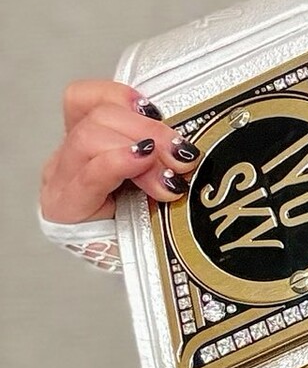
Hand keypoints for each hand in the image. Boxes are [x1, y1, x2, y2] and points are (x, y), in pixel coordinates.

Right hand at [39, 80, 199, 221]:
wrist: (141, 271)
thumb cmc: (149, 221)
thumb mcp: (158, 175)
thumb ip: (162, 151)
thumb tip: (186, 139)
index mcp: (85, 143)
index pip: (84, 99)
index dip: (119, 95)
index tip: (157, 110)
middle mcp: (66, 160)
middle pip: (95, 118)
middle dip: (146, 129)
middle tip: (182, 152)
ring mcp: (61, 183)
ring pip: (89, 139)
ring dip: (139, 147)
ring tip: (171, 173)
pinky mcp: (65, 209)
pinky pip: (90, 174)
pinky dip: (119, 162)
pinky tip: (145, 165)